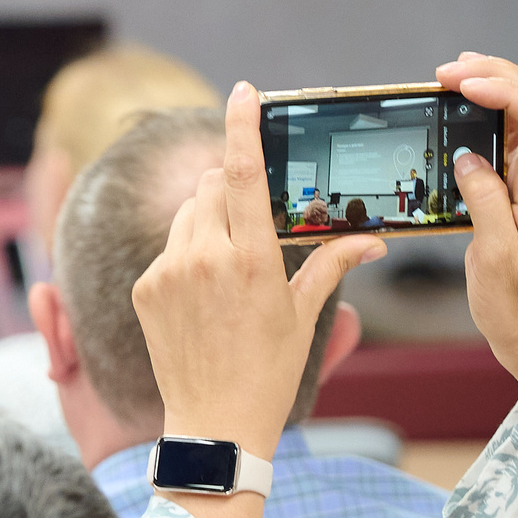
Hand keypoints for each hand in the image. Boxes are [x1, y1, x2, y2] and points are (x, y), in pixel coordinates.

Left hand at [134, 83, 383, 517]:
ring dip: (207, 221)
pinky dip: (184, 254)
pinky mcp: (145, 289)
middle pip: (211, 187)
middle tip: (251, 222)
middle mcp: (205, 258)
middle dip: (230, 189)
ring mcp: (169, 272)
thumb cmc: (268, 372)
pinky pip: (167, 249)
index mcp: (253, 259)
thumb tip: (371, 238)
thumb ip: (332, 265)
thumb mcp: (304, 316)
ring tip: (228, 267)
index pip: (242, 174)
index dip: (242, 126)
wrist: (215, 425)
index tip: (243, 92)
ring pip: (186, 215)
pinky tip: (201, 294)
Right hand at [436, 52, 517, 391]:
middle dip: (498, 75)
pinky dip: (490, 113)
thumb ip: (484, 202)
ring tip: (454, 78)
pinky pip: (514, 138)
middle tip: (448, 71)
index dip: (504, 89)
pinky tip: (464, 110)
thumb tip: (467, 158)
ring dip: (496, 87)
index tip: (461, 85)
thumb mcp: (494, 259)